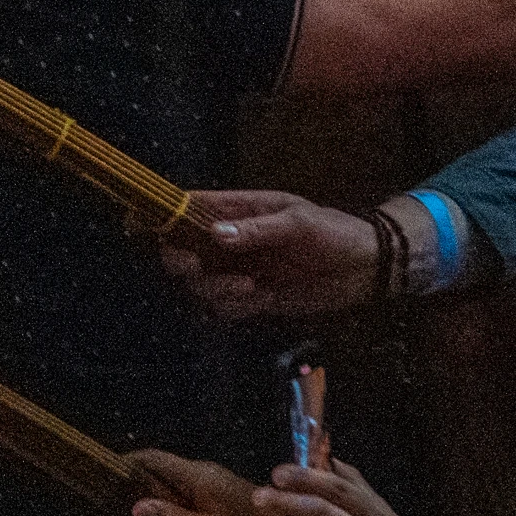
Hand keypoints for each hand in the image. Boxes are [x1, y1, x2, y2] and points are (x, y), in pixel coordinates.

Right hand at [124, 447, 267, 515]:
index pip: (150, 458)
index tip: (106, 481)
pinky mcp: (218, 501)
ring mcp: (210, 488)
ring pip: (171, 499)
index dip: (125, 464)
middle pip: (155, 481)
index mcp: (195, 476)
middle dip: (144, 509)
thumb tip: (135, 507)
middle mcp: (200, 476)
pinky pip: (188, 509)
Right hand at [164, 191, 382, 319]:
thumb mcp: (299, 223)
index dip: (164, 216)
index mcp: (239, 210)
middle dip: (182, 263)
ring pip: (198, 285)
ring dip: (215, 290)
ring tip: (249, 286)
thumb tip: (214, 235)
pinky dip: (234, 307)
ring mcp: (237, 270)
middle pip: (180, 252)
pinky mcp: (250, 298)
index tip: (150, 228)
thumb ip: (257, 230)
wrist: (366, 269)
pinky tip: (261, 298)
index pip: (190, 207)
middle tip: (199, 268)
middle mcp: (230, 241)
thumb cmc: (334, 233)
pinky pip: (222, 308)